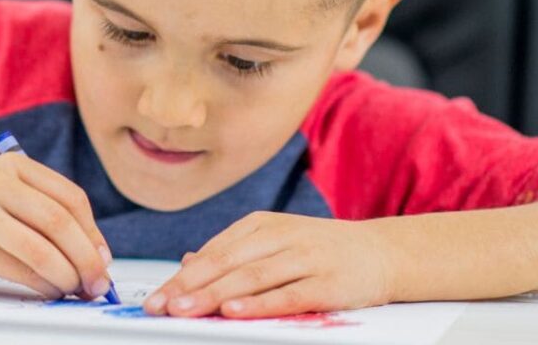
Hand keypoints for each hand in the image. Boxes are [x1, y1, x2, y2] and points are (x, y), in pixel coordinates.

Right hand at [0, 152, 113, 299]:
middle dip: (86, 257)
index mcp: (15, 165)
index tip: (103, 258)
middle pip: (59, 220)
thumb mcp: (13, 202)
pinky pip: (19, 269)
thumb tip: (100, 256)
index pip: (70, 197)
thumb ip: (52, 218)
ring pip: (41, 247)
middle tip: (97, 282)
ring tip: (74, 290)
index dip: (93, 232)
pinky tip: (51, 291)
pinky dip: (43, 285)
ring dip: (67, 274)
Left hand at [143, 211, 392, 318]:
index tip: (155, 298)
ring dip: (214, 296)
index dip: (182, 277)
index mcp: (262, 225)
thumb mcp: (275, 242)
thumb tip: (187, 262)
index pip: (214, 253)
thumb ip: (233, 253)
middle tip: (160, 306)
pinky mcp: (327, 283)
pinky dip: (259, 304)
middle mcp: (281, 236)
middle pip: (227, 264)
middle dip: (189, 287)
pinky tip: (234, 311)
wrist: (382, 252)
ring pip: (252, 278)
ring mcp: (305, 258)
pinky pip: (287, 295)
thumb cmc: (320, 251)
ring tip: (185, 310)